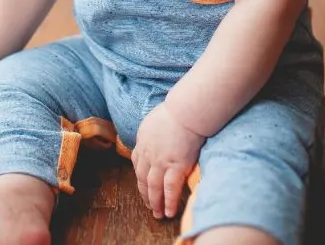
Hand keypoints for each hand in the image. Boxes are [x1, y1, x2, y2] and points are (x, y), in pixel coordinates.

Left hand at [131, 101, 204, 218]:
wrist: (187, 110)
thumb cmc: (178, 110)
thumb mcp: (157, 119)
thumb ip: (154, 132)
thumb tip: (158, 137)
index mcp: (143, 140)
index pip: (137, 162)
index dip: (140, 177)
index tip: (143, 185)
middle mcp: (148, 153)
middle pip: (143, 178)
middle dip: (145, 194)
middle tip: (149, 206)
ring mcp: (160, 161)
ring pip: (153, 187)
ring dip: (155, 203)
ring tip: (157, 214)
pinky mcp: (175, 166)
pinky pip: (169, 189)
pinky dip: (168, 202)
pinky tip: (169, 212)